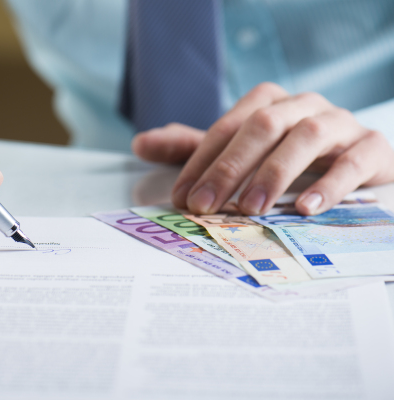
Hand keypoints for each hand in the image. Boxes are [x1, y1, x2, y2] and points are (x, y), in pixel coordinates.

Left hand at [132, 82, 393, 214]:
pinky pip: (355, 159)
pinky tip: (307, 209)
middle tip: (204, 206)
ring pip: (306, 135)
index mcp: (268, 103)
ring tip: (251, 208)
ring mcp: (340, 124)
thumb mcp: (239, 154)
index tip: (182, 198)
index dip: (201, 162)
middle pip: (261, 126)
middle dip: (228, 167)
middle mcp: (302, 105)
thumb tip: (140, 144)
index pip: (227, 127)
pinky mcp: (372, 148)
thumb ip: (195, 150)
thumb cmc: (288, 159)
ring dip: (274, 172)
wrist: (356, 162)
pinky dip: (331, 182)